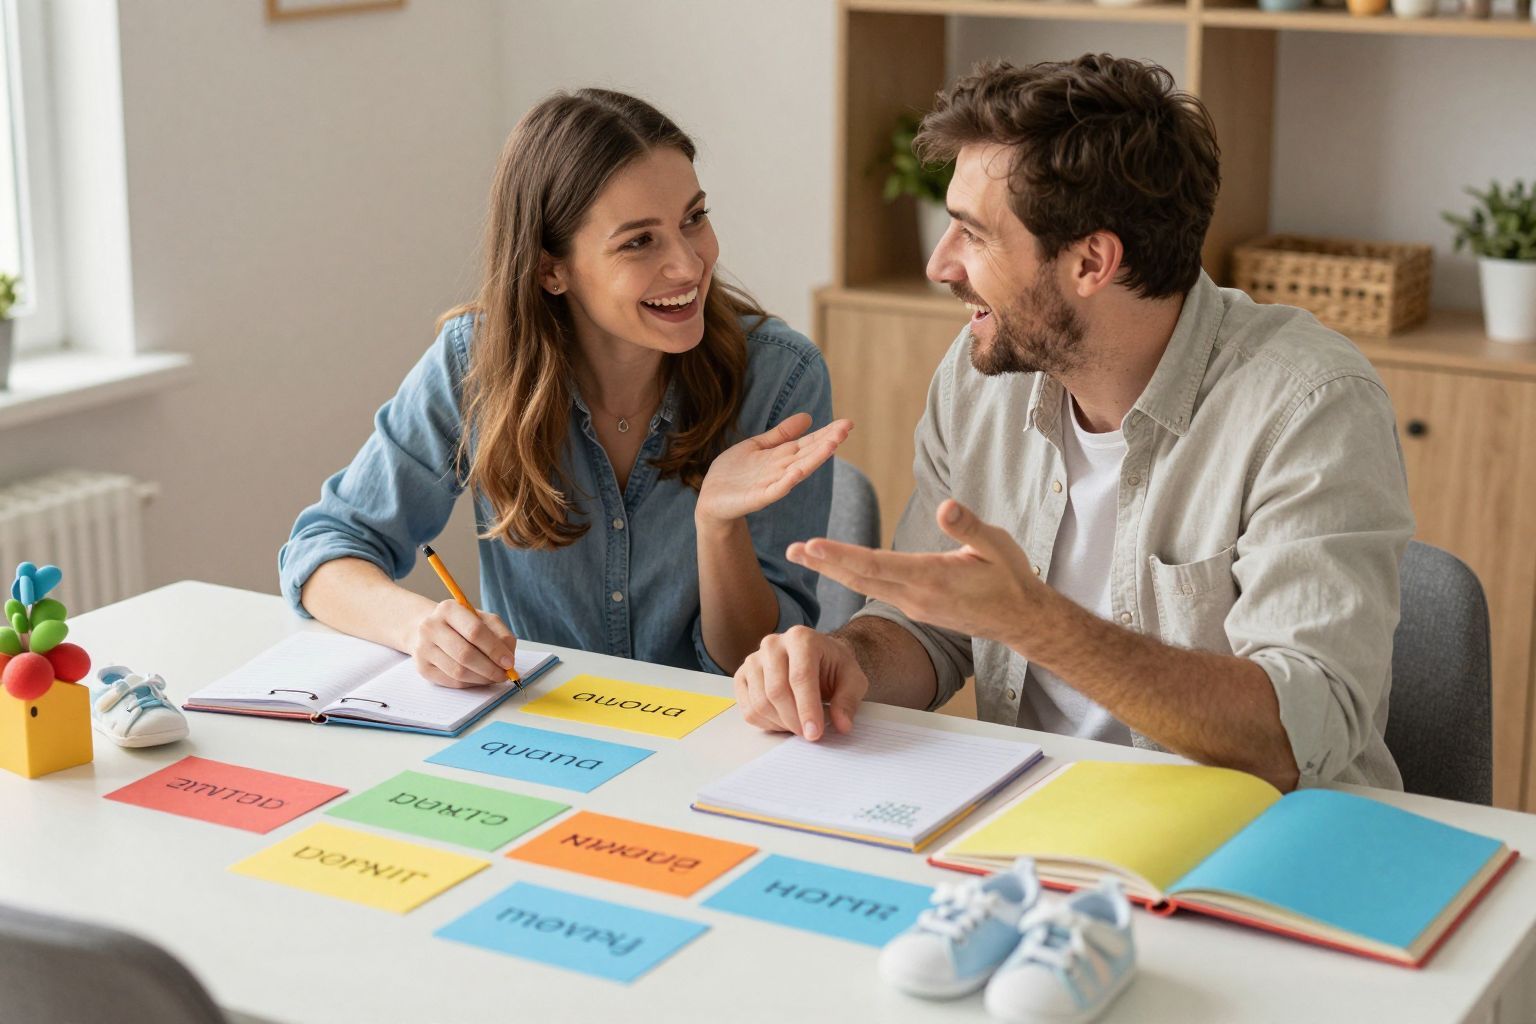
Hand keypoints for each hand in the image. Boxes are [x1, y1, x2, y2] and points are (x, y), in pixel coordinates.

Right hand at [407, 600, 518, 688]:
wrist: (430, 630)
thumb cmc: (463, 625)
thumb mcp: (484, 619)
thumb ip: (500, 634)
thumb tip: (508, 658)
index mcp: (448, 609)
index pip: (475, 631)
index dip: (495, 649)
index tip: (509, 662)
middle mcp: (431, 627)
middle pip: (465, 654)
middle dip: (490, 668)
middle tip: (504, 675)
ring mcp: (423, 648)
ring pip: (458, 671)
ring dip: (482, 678)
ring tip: (494, 677)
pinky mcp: (422, 668)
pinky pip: (452, 681)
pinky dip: (471, 683)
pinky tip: (479, 678)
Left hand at [696, 412, 852, 525]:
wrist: (711, 498)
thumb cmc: (734, 473)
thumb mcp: (757, 446)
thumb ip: (781, 434)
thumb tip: (808, 417)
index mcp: (782, 457)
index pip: (809, 443)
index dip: (827, 433)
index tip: (847, 423)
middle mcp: (782, 470)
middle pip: (809, 454)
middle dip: (827, 442)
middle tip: (846, 429)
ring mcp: (772, 484)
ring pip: (798, 470)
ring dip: (815, 459)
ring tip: (832, 444)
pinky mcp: (758, 497)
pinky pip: (776, 489)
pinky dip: (787, 481)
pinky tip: (798, 471)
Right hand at [733, 625, 868, 740]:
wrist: (817, 657)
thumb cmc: (833, 667)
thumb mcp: (853, 680)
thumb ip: (848, 701)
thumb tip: (842, 725)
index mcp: (801, 638)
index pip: (800, 677)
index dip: (807, 709)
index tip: (815, 733)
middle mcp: (773, 644)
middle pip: (776, 691)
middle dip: (794, 720)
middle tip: (809, 734)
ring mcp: (754, 659)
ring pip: (760, 702)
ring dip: (781, 724)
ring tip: (798, 725)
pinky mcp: (742, 675)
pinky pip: (748, 709)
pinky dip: (766, 723)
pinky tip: (783, 721)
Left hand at [787, 499, 1051, 652]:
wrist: (1021, 619)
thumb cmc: (1010, 578)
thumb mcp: (997, 546)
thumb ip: (969, 527)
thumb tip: (945, 506)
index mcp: (931, 578)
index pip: (877, 565)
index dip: (842, 555)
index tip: (813, 545)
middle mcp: (916, 596)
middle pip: (860, 578)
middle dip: (824, 563)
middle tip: (792, 550)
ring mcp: (914, 605)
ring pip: (865, 585)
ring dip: (833, 570)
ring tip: (803, 555)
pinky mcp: (917, 608)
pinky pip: (877, 591)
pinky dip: (853, 577)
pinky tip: (837, 568)